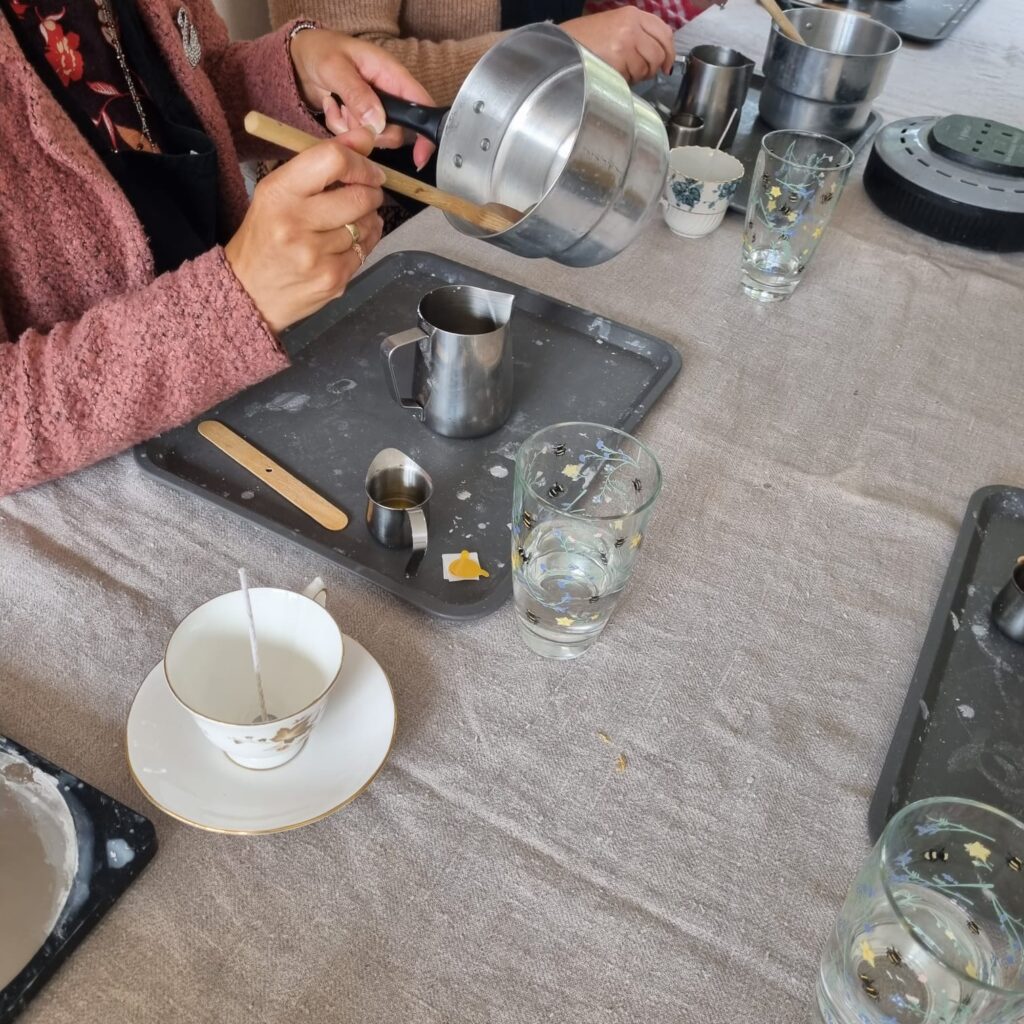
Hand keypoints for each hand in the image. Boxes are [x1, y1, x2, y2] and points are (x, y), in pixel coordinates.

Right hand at [225, 135, 384, 334]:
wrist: (249, 292)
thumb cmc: (265, 236)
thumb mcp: (278, 191)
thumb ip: (321, 162)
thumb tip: (367, 137)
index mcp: (279, 193)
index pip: (333, 160)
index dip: (360, 161)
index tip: (368, 168)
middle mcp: (296, 224)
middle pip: (359, 195)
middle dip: (371, 191)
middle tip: (366, 193)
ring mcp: (316, 255)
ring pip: (367, 224)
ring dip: (369, 217)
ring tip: (352, 219)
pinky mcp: (333, 279)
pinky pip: (366, 250)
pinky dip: (365, 241)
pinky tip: (349, 240)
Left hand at [289, 29, 435, 170]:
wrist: (300, 57)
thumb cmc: (321, 50)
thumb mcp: (336, 67)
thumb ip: (357, 94)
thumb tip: (378, 123)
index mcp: (392, 75)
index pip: (422, 106)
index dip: (425, 134)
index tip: (419, 158)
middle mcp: (388, 95)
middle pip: (395, 132)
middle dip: (369, 131)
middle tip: (347, 112)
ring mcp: (375, 110)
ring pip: (374, 138)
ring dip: (350, 128)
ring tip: (335, 103)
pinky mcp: (360, 120)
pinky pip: (355, 137)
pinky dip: (339, 127)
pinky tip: (331, 106)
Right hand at [562, 8, 674, 81]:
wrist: (564, 46)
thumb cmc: (586, 40)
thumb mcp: (615, 27)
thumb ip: (637, 34)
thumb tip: (658, 54)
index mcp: (632, 15)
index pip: (664, 32)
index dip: (670, 51)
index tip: (668, 65)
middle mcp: (632, 26)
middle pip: (659, 52)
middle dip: (653, 68)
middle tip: (642, 73)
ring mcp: (626, 42)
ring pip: (647, 67)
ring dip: (638, 75)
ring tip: (623, 71)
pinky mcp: (619, 59)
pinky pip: (633, 76)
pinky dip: (627, 80)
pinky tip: (614, 73)